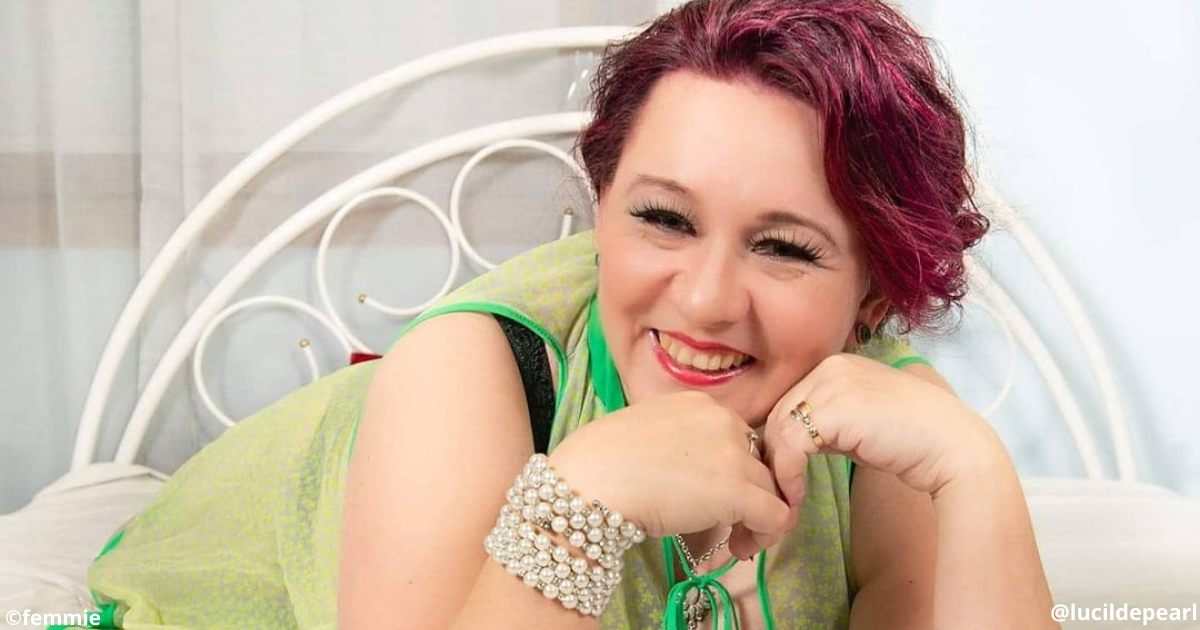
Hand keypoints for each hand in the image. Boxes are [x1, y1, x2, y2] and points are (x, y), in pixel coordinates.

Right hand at [548, 390, 790, 551]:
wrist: (588, 482)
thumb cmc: (597, 463)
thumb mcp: (644, 436)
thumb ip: (677, 448)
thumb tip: (690, 480)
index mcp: (697, 404)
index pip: (735, 439)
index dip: (730, 472)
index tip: (712, 499)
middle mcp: (723, 419)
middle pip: (755, 463)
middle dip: (747, 496)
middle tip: (727, 526)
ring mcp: (733, 453)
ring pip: (769, 490)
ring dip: (754, 519)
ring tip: (732, 544)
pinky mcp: (738, 490)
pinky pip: (775, 517)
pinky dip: (765, 537)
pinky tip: (739, 550)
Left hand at [727, 354, 999, 557]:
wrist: (954, 449)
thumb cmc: (914, 443)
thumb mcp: (860, 426)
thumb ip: (828, 425)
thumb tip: (792, 444)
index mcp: (837, 366)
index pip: (789, 403)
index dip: (779, 443)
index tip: (782, 479)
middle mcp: (831, 366)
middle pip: (778, 414)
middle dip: (771, 458)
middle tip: (774, 497)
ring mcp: (832, 382)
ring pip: (778, 428)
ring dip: (776, 471)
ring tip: (785, 504)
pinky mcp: (834, 407)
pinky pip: (790, 443)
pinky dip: (787, 474)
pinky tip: (797, 497)